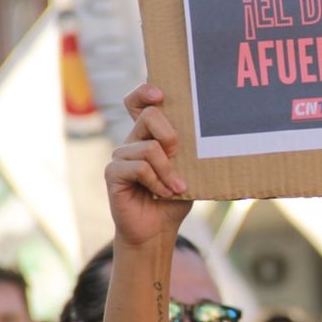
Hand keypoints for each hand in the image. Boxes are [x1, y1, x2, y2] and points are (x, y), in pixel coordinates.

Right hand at [105, 85, 192, 246]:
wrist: (157, 230)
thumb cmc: (174, 198)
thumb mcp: (188, 171)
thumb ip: (189, 152)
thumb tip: (208, 137)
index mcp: (148, 136)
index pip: (138, 102)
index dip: (145, 92)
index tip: (160, 94)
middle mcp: (132, 141)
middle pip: (149, 116)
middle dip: (170, 136)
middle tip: (178, 157)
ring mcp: (121, 156)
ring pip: (149, 148)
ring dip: (169, 171)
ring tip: (176, 188)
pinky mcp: (113, 173)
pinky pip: (140, 168)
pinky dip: (158, 182)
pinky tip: (163, 193)